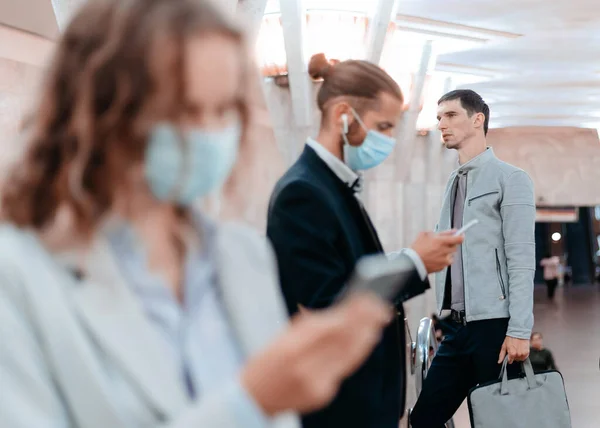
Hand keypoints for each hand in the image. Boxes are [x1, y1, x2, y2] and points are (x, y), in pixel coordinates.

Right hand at [241, 294, 390, 415]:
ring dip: (366, 336)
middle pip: (345, 341)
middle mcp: (306, 367)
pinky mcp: (324, 394)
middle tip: (379, 307)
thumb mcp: (280, 338)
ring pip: (350, 356)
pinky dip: (357, 353)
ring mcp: (317, 383)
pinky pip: (345, 369)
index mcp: (291, 348)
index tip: (365, 299)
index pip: (331, 327)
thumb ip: (309, 325)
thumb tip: (337, 311)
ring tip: (378, 322)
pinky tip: (365, 342)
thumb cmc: (263, 365)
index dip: (352, 312)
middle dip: (365, 321)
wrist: (251, 400)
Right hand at [410, 231, 463, 273]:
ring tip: (435, 252)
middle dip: (451, 244)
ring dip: (446, 252)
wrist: (411, 262)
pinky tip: (434, 258)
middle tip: (443, 243)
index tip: (461, 234)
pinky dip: (442, 259)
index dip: (461, 236)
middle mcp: (445, 251)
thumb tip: (452, 231)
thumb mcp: (425, 234)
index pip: (459, 239)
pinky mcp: (442, 267)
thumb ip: (441, 232)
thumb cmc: (417, 247)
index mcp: (441, 242)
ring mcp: (444, 261)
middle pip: (455, 247)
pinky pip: (446, 262)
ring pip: (451, 255)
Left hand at [498, 336, 529, 363]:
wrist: (518, 332)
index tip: (509, 356)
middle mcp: (518, 354)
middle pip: (515, 360)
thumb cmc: (511, 338)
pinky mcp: (527, 352)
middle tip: (513, 350)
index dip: (509, 359)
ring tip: (517, 349)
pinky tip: (520, 350)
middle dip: (513, 356)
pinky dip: (523, 355)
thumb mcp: (504, 346)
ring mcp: (523, 354)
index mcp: (512, 353)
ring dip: (518, 356)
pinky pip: (525, 357)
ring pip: (520, 359)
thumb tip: (499, 361)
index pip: (510, 361)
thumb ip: (501, 355)